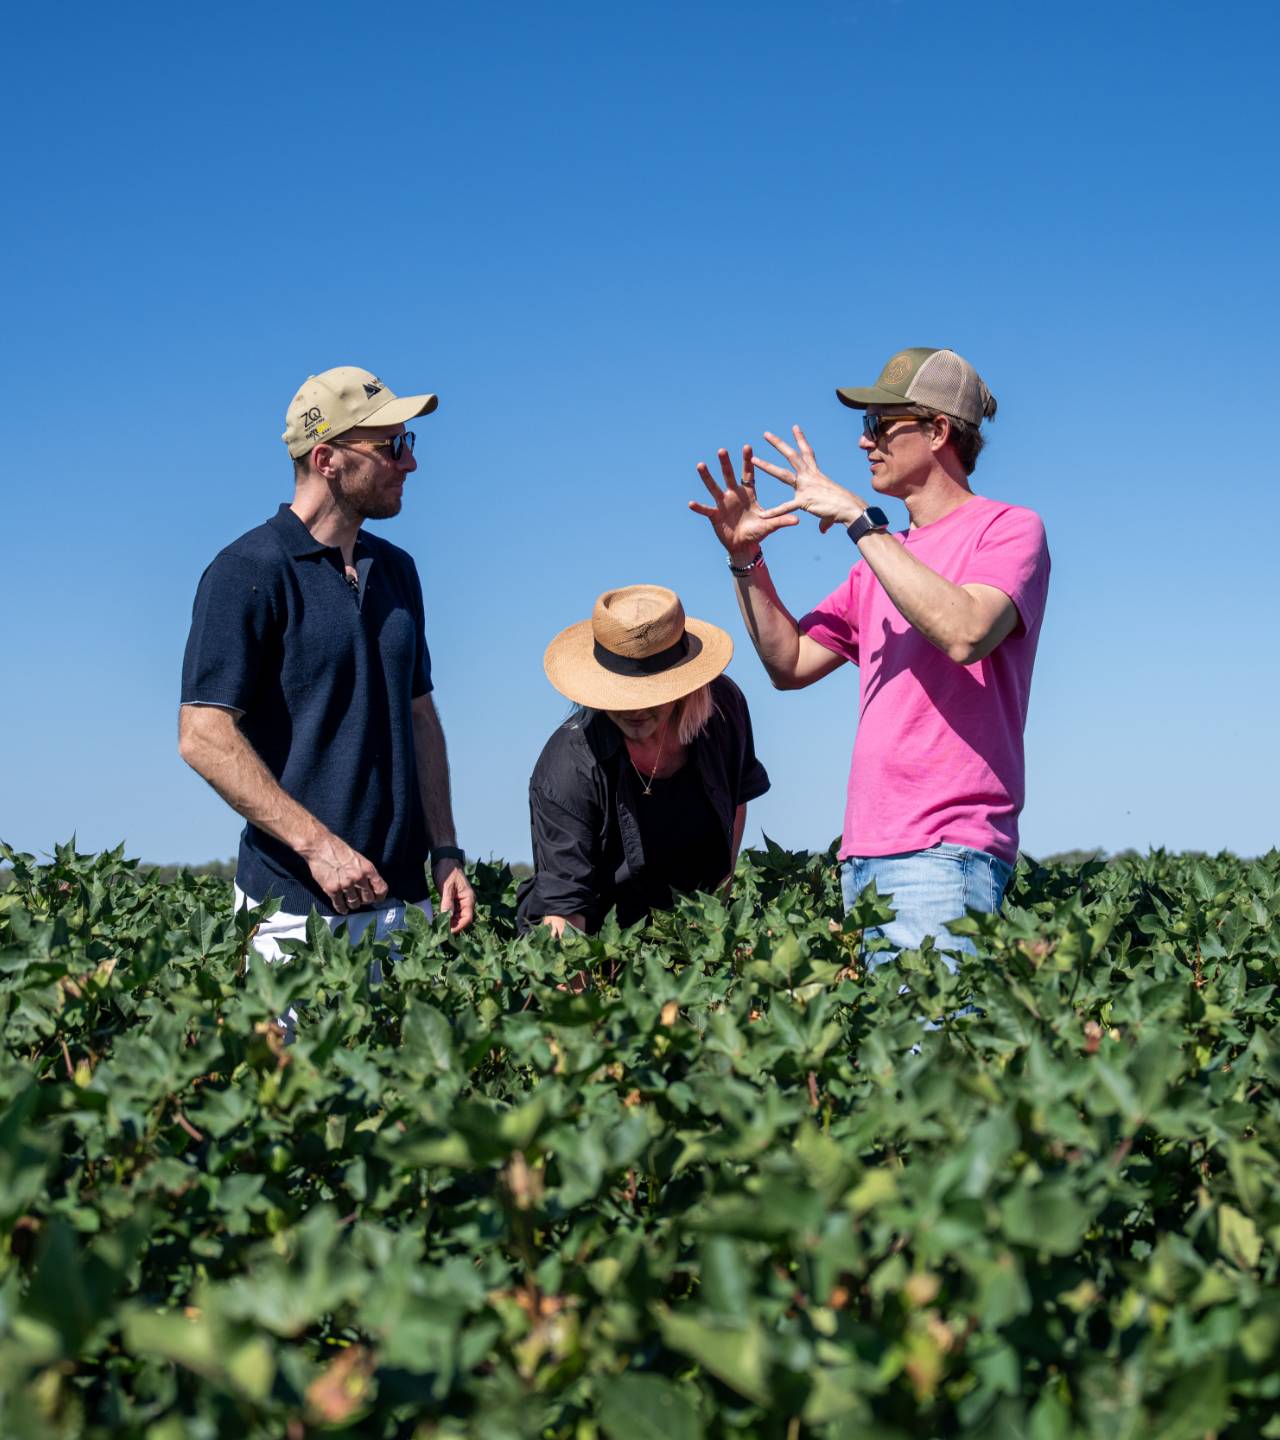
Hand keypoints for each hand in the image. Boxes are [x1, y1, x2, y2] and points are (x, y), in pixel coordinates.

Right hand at [305, 832, 388, 914]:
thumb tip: (370, 886)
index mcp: (368, 869)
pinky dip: (342, 909)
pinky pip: (340, 905)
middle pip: (368, 899)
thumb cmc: (339, 850)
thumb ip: (365, 872)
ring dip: (353, 904)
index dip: (380, 896)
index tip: (377, 898)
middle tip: (361, 899)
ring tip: (351, 902)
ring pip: (355, 904)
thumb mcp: (359, 859)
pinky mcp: (332, 889)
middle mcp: (358, 878)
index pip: (381, 889)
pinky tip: (343, 909)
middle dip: (365, 900)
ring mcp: (345, 884)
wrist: (320, 846)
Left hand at [434, 858, 475, 933]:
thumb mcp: (447, 887)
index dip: (459, 926)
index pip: (468, 918)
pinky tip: (437, 919)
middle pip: (462, 920)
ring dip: (448, 923)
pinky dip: (445, 917)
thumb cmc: (447, 871)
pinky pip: (451, 912)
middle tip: (440, 932)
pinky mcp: (453, 900)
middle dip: (453, 926)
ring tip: (437, 926)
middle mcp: (466, 902)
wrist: (444, 859)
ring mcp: (460, 901)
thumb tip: (447, 918)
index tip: (448, 932)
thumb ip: (447, 903)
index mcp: (468, 898)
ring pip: (456, 917)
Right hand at [689, 445, 799, 558]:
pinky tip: (691, 503)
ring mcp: (722, 504)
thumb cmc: (757, 532)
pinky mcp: (714, 515)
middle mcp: (733, 495)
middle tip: (722, 450)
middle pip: (729, 476)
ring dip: (707, 477)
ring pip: (713, 487)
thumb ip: (782, 521)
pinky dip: (699, 507)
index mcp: (747, 494)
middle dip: (726, 463)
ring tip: (701, 465)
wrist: (744, 546)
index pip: (748, 474)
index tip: (747, 446)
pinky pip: (705, 510)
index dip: (747, 461)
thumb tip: (798, 520)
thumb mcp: (770, 526)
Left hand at [753, 426, 867, 532]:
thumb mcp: (829, 509)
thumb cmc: (843, 507)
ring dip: (767, 466)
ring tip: (754, 459)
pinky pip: (786, 507)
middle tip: (766, 434)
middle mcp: (809, 476)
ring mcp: (805, 487)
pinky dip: (775, 512)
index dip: (800, 440)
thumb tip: (822, 530)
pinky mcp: (804, 501)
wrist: (850, 508)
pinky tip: (763, 515)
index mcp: (816, 473)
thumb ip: (822, 520)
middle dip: (778, 444)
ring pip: (783, 474)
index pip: (807, 452)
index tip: (794, 427)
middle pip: (791, 456)